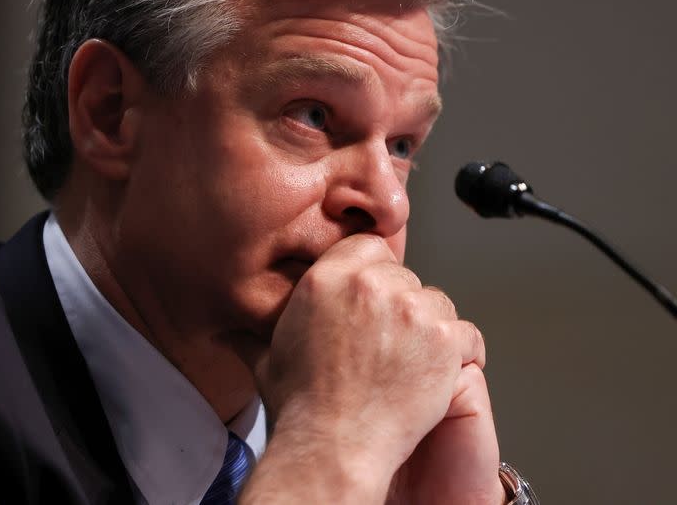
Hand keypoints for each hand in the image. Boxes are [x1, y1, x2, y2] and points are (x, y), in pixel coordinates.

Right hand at [239, 234, 500, 502]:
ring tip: (408, 365)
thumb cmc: (302, 409)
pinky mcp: (442, 338)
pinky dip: (458, 356)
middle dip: (400, 306)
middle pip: (404, 276)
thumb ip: (253, 332)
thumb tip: (229, 329)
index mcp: (327, 279)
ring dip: (429, 329)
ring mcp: (409, 310)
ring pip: (436, 303)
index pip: (369, 247)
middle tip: (388, 344)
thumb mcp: (268, 359)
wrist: (333, 448)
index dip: (375, 275)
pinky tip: (433, 378)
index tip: (375, 298)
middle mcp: (369, 286)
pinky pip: (466, 335)